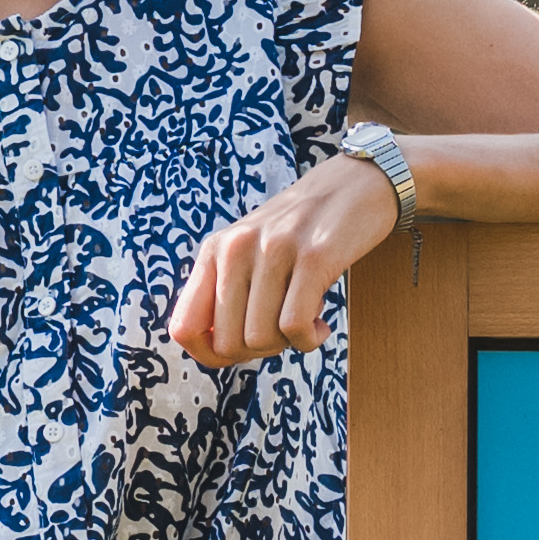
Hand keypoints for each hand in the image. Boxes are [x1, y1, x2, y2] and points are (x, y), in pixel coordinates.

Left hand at [163, 156, 406, 368]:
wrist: (355, 184)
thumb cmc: (302, 231)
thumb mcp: (252, 252)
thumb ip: (228, 292)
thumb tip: (216, 353)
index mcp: (214, 251)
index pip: (183, 327)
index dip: (209, 355)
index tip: (243, 350)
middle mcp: (236, 248)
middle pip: (226, 343)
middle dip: (258, 353)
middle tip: (283, 333)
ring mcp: (274, 250)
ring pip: (260, 338)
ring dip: (287, 345)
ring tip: (305, 323)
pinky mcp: (314, 257)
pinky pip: (295, 326)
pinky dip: (309, 340)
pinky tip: (321, 325)